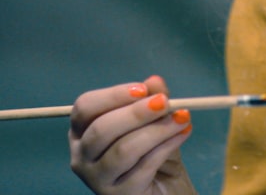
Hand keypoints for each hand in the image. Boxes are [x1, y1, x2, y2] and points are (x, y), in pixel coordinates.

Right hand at [69, 75, 195, 194]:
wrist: (164, 190)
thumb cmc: (153, 152)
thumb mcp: (155, 121)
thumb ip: (153, 100)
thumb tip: (154, 81)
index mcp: (83, 131)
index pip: (85, 108)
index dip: (113, 95)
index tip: (143, 89)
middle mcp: (82, 156)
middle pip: (101, 129)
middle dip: (136, 113)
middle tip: (166, 102)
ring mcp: (97, 179)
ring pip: (123, 150)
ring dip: (157, 130)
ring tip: (183, 118)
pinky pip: (143, 167)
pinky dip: (166, 147)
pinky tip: (182, 134)